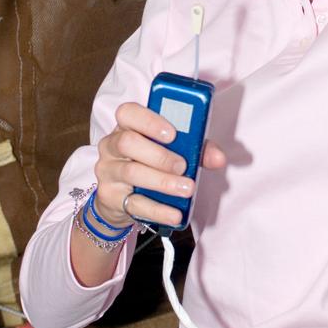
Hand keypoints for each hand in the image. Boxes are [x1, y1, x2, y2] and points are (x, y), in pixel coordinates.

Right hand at [94, 101, 225, 229]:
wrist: (122, 198)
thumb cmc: (151, 163)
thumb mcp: (173, 150)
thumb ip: (196, 149)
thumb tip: (219, 158)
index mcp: (127, 126)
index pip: (128, 113)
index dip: (149, 120)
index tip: (172, 133)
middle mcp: (112, 145)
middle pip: (127, 142)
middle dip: (159, 154)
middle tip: (182, 166)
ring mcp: (108, 171)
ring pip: (131, 172)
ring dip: (163, 182)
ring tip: (186, 189)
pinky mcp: (109, 197)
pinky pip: (133, 203)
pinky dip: (158, 209)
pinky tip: (175, 214)